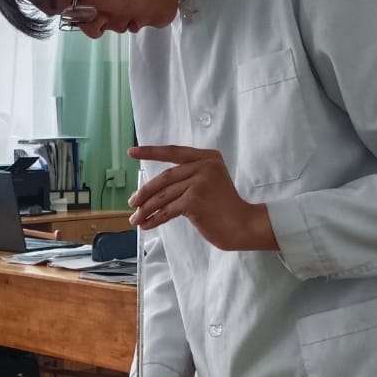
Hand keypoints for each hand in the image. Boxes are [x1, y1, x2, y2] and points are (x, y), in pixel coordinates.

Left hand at [128, 146, 277, 250]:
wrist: (244, 225)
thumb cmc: (226, 208)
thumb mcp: (210, 182)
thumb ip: (190, 177)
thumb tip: (156, 188)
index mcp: (208, 157)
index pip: (174, 152)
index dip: (151, 152)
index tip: (132, 152)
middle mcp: (204, 166)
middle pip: (166, 177)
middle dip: (146, 191)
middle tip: (132, 203)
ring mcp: (200, 182)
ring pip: (164, 195)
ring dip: (147, 208)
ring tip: (136, 218)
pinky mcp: (194, 200)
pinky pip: (168, 209)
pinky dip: (155, 218)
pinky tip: (147, 224)